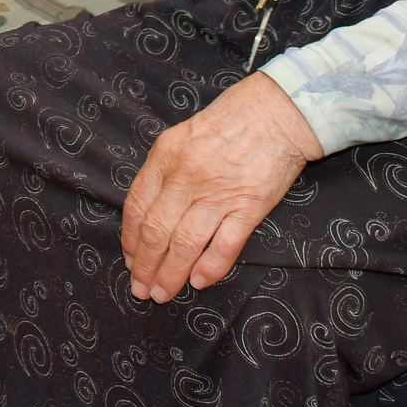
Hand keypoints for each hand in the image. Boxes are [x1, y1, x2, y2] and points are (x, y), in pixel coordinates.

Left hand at [119, 72, 321, 300]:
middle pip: (156, 230)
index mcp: (165, 156)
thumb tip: (149, 213)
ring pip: (185, 244)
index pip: (137, 206)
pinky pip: (224, 246)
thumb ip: (164, 171)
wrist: (276, 113)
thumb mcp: (182, 136)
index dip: (131, 240)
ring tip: (164, 294)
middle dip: (145, 266)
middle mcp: (187, 176)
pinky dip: (209, 268)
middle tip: (142, 289)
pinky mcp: (249, 206)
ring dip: (171, 274)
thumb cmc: (229, 122)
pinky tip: (199, 281)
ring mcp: (218, 193)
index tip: (130, 260)